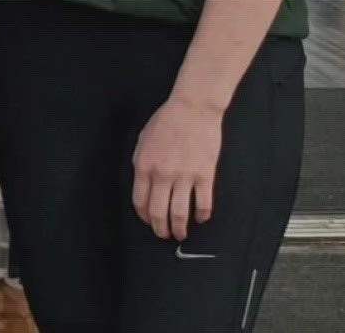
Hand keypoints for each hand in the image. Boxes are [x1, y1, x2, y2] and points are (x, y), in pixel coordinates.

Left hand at [131, 96, 223, 240]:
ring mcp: (184, 176)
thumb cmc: (166, 121)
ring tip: (181, 234)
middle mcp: (162, 175)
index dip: (144, 217)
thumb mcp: (142, 140)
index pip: (140, 201)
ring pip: (180, 213)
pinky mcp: (205, 176)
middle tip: (164, 235)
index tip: (149, 222)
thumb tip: (143, 183)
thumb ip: (141, 163)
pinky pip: (203, 204)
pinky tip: (201, 218)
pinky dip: (202, 216)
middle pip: (158, 212)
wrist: (192, 109)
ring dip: (180, 229)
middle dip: (160, 229)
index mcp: (144, 166)